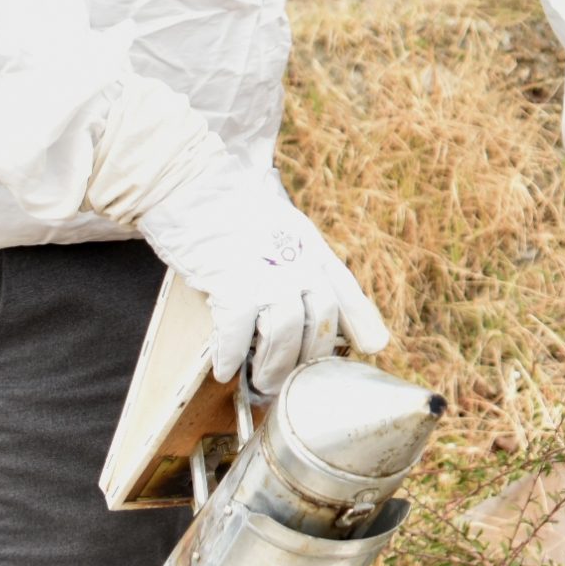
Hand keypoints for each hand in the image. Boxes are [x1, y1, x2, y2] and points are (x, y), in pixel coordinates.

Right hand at [136, 169, 389, 393]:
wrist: (190, 183)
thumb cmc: (227, 206)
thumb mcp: (280, 225)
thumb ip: (296, 257)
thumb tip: (303, 291)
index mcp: (310, 247)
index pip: (346, 289)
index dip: (362, 321)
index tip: (374, 346)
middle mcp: (299, 262)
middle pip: (320, 321)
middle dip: (309, 358)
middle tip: (295, 381)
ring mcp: (269, 275)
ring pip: (286, 335)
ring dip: (274, 366)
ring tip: (262, 382)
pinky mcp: (234, 285)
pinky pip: (237, 334)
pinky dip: (230, 356)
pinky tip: (224, 369)